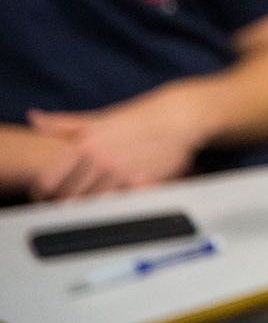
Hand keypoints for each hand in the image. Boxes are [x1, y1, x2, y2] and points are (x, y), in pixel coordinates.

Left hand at [27, 89, 203, 198]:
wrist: (178, 117)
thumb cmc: (139, 118)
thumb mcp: (98, 118)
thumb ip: (64, 124)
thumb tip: (35, 119)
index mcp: (83, 144)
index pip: (47, 183)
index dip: (48, 192)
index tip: (55, 191)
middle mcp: (98, 159)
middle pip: (68, 199)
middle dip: (72, 200)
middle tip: (84, 194)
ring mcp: (119, 172)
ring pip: (92, 205)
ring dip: (96, 204)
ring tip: (107, 193)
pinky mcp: (139, 183)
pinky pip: (119, 205)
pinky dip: (119, 204)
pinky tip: (124, 195)